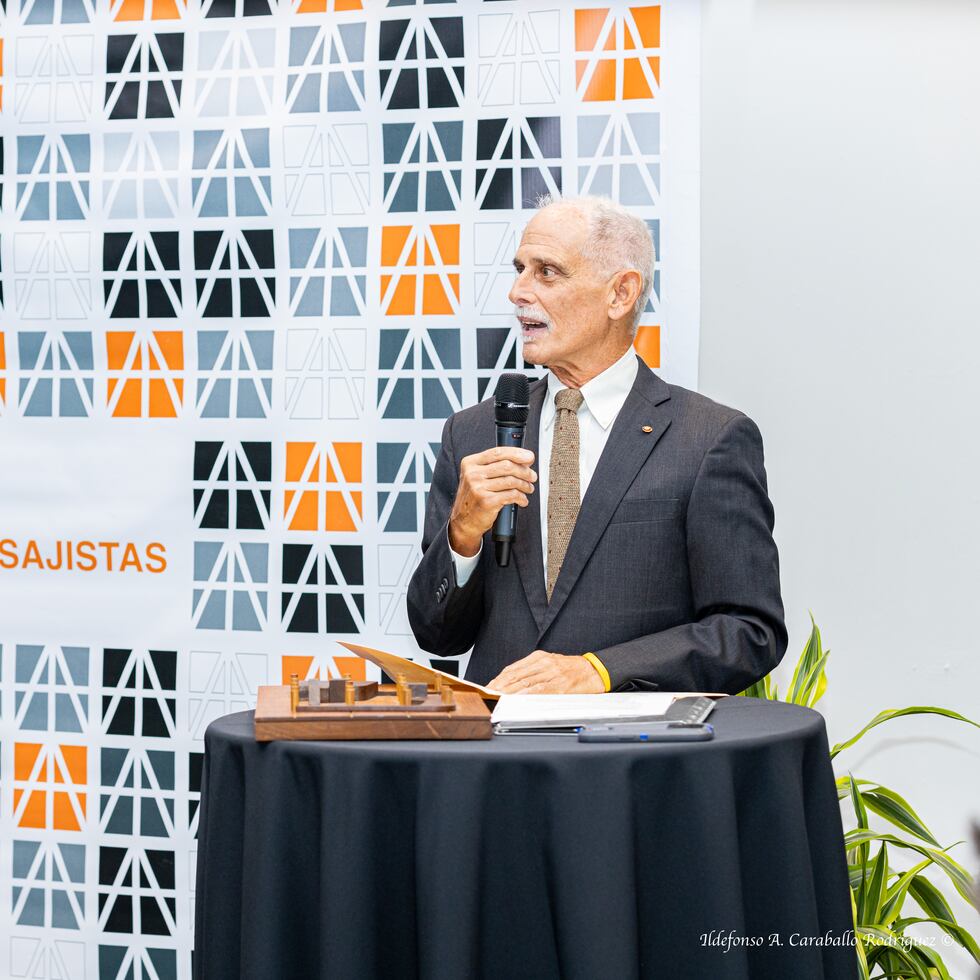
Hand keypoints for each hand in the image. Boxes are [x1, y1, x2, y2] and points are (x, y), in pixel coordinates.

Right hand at [448, 447, 536, 555]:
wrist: (464, 521)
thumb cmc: (474, 498)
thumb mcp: (477, 476)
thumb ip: (494, 466)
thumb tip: (522, 460)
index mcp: (470, 463)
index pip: (498, 452)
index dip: (517, 453)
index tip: (529, 457)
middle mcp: (473, 474)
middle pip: (507, 465)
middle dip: (524, 471)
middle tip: (532, 476)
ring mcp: (478, 488)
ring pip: (511, 480)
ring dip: (524, 485)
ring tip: (528, 488)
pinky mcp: (487, 501)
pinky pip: (511, 495)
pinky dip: (521, 497)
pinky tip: (522, 499)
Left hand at [489, 651, 604, 693]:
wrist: (594, 670)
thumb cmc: (570, 669)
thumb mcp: (550, 664)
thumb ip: (532, 671)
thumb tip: (511, 683)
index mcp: (539, 657)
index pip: (513, 669)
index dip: (498, 679)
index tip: (488, 687)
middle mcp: (544, 663)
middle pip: (516, 675)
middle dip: (500, 687)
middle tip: (487, 695)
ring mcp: (552, 673)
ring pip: (525, 682)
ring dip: (509, 692)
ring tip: (497, 699)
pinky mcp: (561, 685)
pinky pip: (540, 690)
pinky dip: (527, 695)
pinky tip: (518, 700)